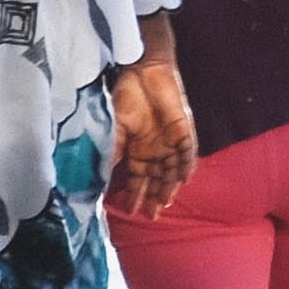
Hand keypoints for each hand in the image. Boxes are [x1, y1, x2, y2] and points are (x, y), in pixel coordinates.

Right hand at [107, 16, 196, 219]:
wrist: (141, 71)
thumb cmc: (124, 98)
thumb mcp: (114, 131)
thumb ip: (112, 154)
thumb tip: (100, 181)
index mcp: (138, 148)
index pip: (137, 178)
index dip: (133, 194)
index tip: (129, 212)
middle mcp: (156, 148)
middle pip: (157, 178)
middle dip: (153, 197)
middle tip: (150, 217)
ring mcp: (171, 139)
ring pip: (173, 170)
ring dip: (168, 187)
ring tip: (162, 205)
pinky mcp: (184, 129)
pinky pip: (188, 151)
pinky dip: (185, 165)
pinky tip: (183, 179)